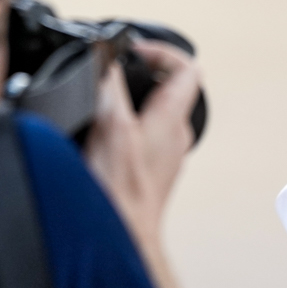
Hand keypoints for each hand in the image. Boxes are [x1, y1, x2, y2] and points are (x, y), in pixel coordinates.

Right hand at [83, 39, 200, 243]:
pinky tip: (98, 135)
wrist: (121, 235)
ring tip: (102, 100)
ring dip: (130, 100)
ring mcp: (163, 156)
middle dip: (140, 73)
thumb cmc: (119, 191)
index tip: (133, 51)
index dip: (162, 51)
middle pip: (170, 89)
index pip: (188, 68)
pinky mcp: (149, 172)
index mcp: (172, 118)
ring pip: (155, 113)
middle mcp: (175, 136)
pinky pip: (143, 137)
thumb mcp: (110, 125)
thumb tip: (106, 58)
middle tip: (113, 71)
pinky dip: (123, 127)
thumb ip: (110, 86)